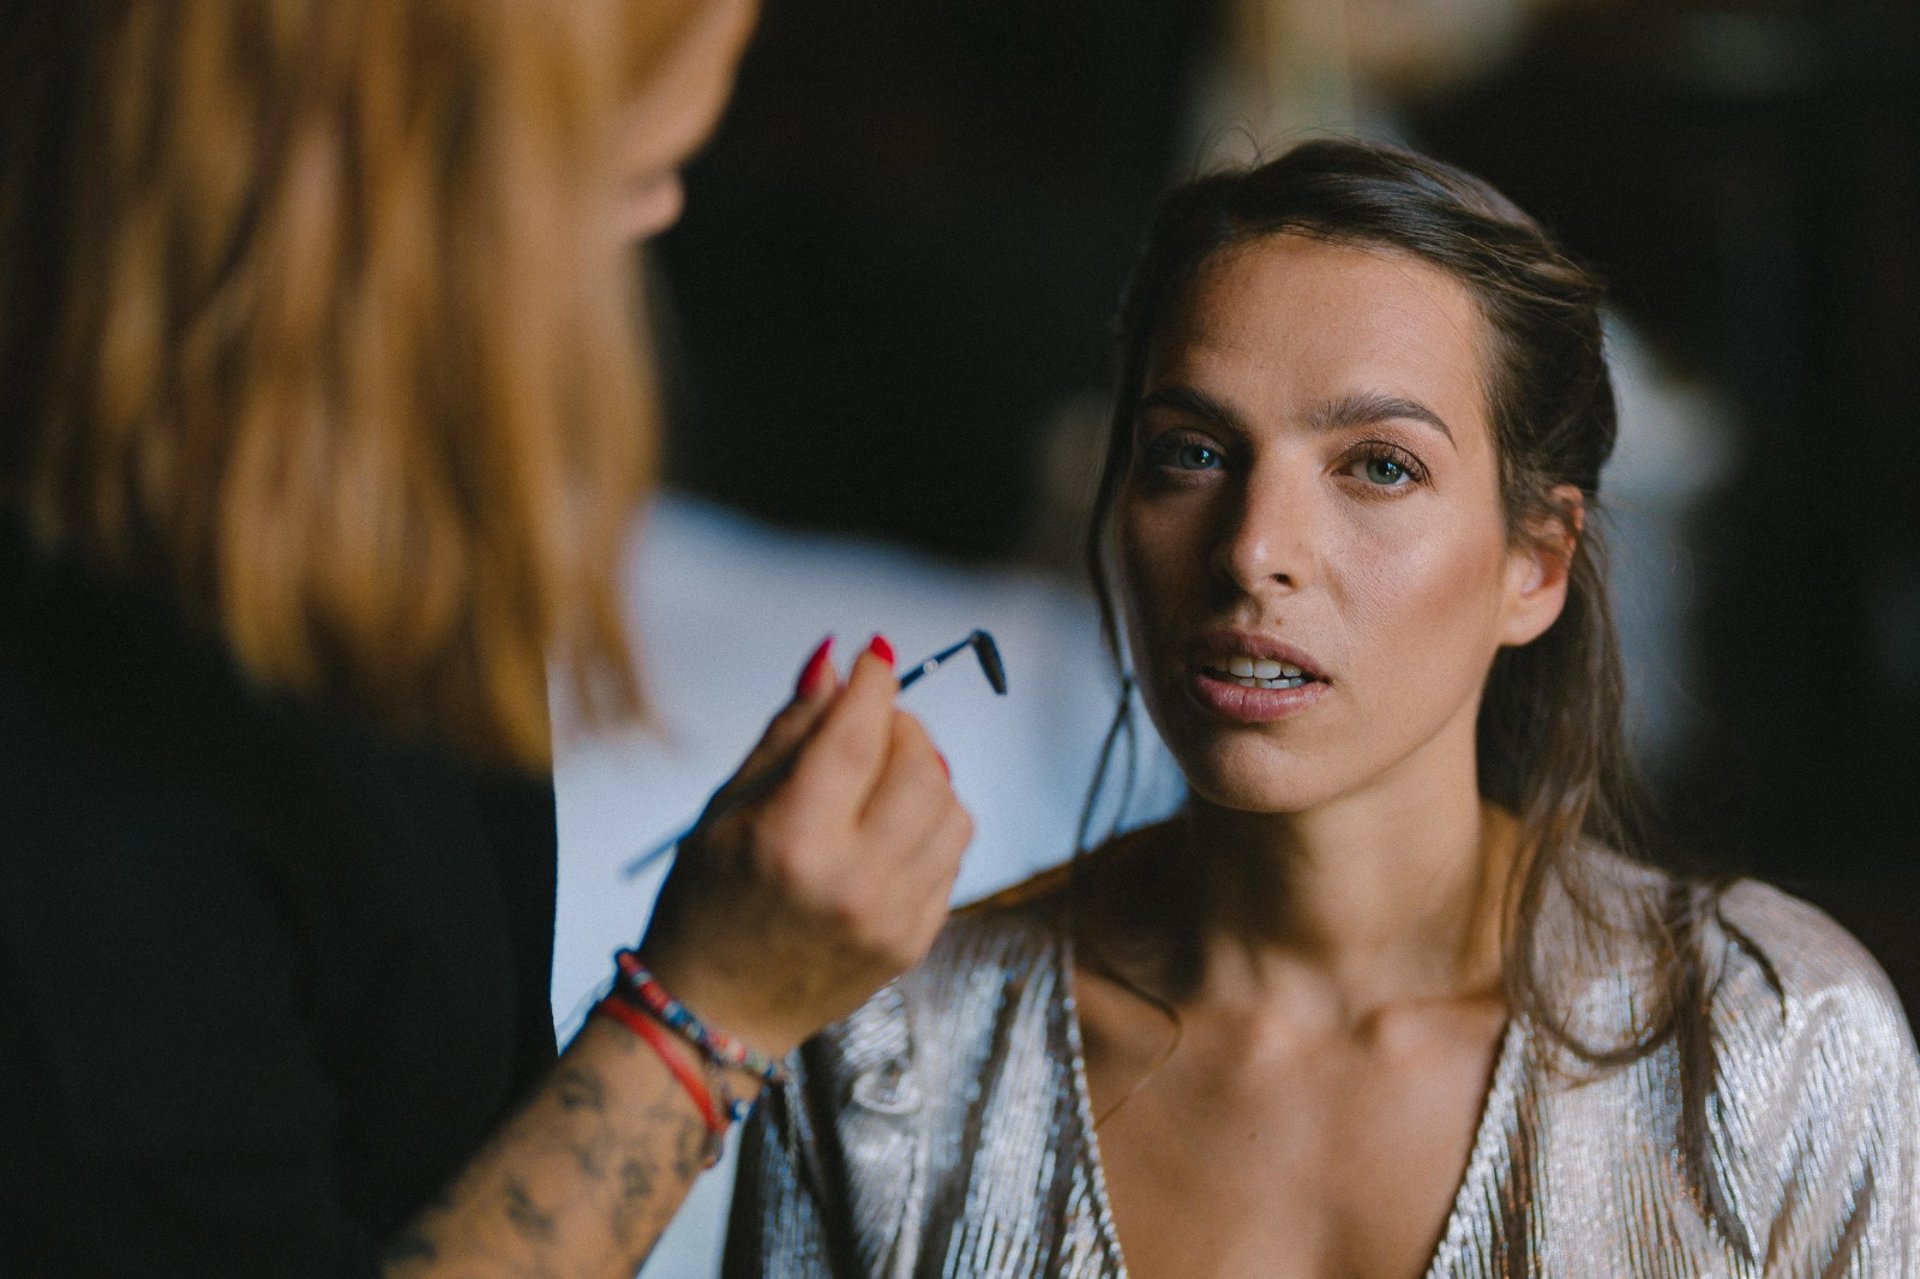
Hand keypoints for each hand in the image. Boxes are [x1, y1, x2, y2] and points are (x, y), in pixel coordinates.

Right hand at [638, 636, 972, 1056]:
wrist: (717, 1013)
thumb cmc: (707, 902)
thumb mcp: (727, 808)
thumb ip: (790, 732)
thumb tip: (835, 662)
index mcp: (793, 842)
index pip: (856, 738)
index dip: (873, 684)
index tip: (875, 654)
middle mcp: (852, 882)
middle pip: (921, 767)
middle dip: (902, 727)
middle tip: (871, 725)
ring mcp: (892, 917)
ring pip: (952, 808)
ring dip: (925, 774)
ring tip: (880, 779)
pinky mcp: (915, 941)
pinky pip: (952, 855)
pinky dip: (930, 823)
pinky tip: (888, 828)